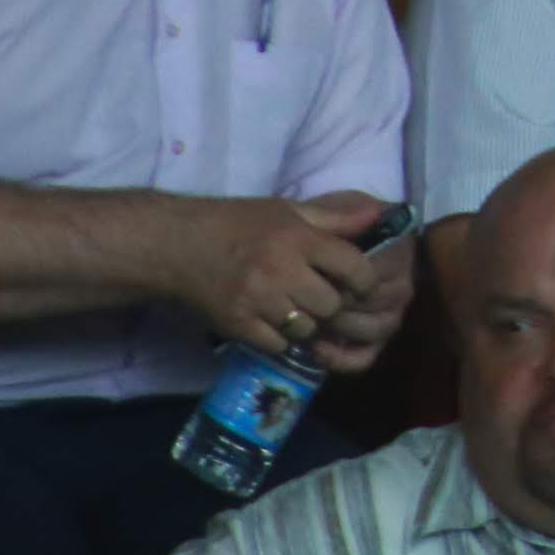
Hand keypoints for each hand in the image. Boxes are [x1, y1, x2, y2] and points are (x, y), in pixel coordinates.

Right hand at [173, 192, 391, 360]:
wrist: (177, 246)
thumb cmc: (236, 223)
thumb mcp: (286, 210)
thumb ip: (334, 218)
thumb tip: (378, 216)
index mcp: (297, 239)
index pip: (352, 266)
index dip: (364, 280)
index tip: (361, 285)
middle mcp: (280, 271)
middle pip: (331, 304)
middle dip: (332, 304)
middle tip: (323, 298)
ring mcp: (257, 301)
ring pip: (306, 328)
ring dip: (308, 323)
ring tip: (296, 309)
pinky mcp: (236, 325)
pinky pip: (278, 344)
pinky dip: (281, 338)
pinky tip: (273, 322)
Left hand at [309, 226, 418, 376]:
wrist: (301, 254)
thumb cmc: (315, 232)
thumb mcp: (324, 214)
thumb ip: (344, 213)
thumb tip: (375, 212)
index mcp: (397, 251)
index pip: (377, 272)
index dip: (348, 279)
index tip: (318, 276)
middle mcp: (402, 285)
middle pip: (376, 303)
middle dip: (340, 304)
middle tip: (308, 303)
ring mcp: (390, 315)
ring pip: (373, 330)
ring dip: (341, 329)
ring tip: (311, 323)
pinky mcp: (374, 342)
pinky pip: (365, 357)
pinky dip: (342, 359)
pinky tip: (318, 350)